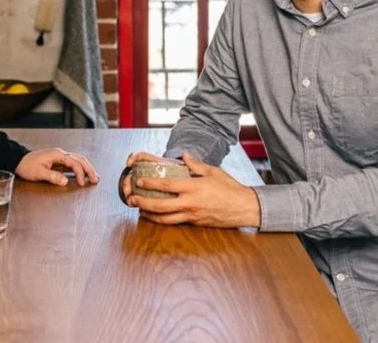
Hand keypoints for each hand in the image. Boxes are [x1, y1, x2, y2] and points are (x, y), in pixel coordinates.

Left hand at [15, 148, 99, 185]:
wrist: (18, 160)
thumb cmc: (27, 166)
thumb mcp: (38, 173)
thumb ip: (53, 177)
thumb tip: (66, 182)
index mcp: (57, 154)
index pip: (74, 162)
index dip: (80, 173)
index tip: (82, 183)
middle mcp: (61, 154)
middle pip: (80, 159)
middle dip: (89, 169)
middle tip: (96, 180)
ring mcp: (60, 157)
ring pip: (78, 160)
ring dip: (86, 168)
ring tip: (94, 178)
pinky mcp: (58, 161)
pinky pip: (73, 164)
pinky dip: (80, 169)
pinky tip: (83, 175)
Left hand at [128, 152, 261, 228]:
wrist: (244, 208)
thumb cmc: (230, 187)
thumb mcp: (213, 171)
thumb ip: (196, 164)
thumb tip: (184, 155)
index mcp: (194, 187)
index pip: (167, 186)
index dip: (150, 184)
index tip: (139, 181)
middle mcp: (190, 203)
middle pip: (161, 206)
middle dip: (144, 203)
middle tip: (132, 199)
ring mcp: (192, 215)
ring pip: (165, 219)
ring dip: (150, 215)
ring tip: (138, 210)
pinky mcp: (195, 223)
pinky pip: (175, 222)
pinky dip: (162, 220)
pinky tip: (155, 217)